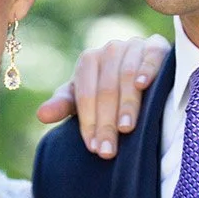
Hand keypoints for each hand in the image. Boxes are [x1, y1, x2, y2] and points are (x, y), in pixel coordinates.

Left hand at [35, 33, 170, 157]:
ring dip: (126, 104)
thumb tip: (41, 116)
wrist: (144, 71)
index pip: (85, 94)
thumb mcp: (85, 99)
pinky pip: (151, 57)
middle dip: (106, 123)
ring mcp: (133, 46)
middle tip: (108, 151)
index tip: (93, 148)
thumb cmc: (109, 91)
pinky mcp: (157, 46)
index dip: (88, 122)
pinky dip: (147, 70)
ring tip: (126, 129)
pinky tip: (143, 86)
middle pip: (105, 89)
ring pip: (126, 76)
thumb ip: (65, 105)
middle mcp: (110, 50)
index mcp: (89, 61)